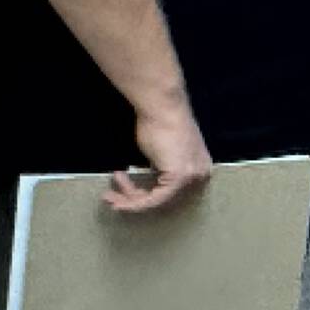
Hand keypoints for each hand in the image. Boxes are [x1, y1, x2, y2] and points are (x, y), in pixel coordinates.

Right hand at [108, 99, 213, 213]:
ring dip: (129, 200)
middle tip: (113, 198)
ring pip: (157, 202)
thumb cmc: (159, 122)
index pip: (172, 195)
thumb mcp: (163, 153)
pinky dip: (133, 202)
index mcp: (200, 169)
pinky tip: (117, 200)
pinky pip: (154, 200)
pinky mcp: (178, 179)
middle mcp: (200, 177)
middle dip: (134, 199)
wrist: (162, 107)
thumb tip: (150, 180)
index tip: (124, 192)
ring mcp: (191, 179)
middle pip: (164, 200)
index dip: (144, 196)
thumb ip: (162, 169)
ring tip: (109, 195)